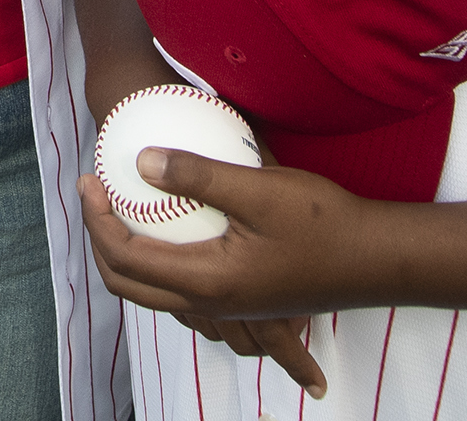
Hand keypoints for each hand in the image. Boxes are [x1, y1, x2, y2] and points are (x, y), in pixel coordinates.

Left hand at [77, 151, 388, 398]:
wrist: (375, 260)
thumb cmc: (323, 224)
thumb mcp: (258, 189)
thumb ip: (198, 176)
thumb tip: (141, 161)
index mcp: (207, 281)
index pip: (126, 257)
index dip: (97, 220)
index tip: (90, 180)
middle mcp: (210, 302)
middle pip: (128, 284)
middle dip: (100, 240)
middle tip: (94, 194)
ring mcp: (226, 304)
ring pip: (153, 291)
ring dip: (126, 253)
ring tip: (121, 207)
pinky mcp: (240, 296)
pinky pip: (180, 287)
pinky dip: (157, 260)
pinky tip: (167, 225)